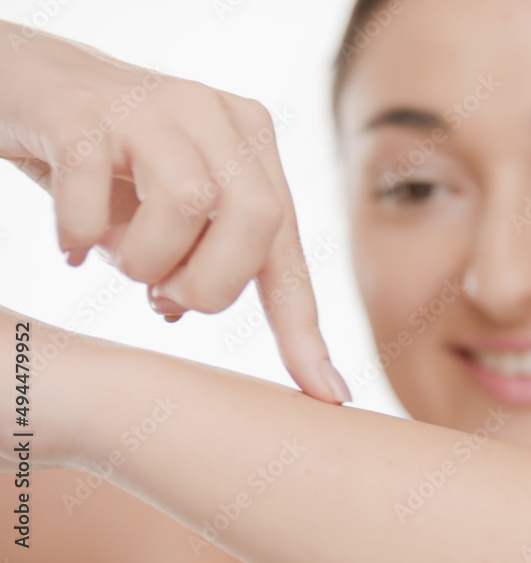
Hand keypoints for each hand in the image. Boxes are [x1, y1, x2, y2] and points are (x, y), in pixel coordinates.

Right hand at [0, 21, 350, 403]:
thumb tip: (183, 313)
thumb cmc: (110, 161)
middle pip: (257, 220)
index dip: (303, 325)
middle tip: (162, 291)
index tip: (327, 393)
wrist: (29, 82)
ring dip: (146, 260)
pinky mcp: (85, 109)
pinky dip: (80, 235)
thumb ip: (200, 254)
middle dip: (210, 285)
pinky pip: (93, 192)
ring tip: (115, 255)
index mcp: (251, 143)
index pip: (287, 247)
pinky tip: (71, 243)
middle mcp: (216, 115)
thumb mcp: (169, 207)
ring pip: (188, 204)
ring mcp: (154, 105)